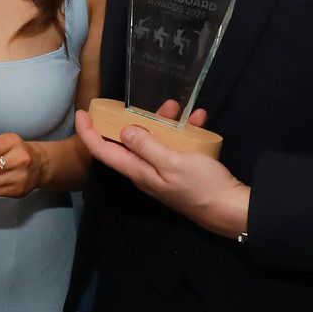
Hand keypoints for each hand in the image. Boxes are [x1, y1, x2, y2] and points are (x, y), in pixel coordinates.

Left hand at [72, 105, 250, 238]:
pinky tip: (198, 119)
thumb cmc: (201, 186)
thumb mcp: (172, 162)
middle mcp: (145, 171)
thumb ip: (146, 146)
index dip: (89, 132)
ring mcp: (163, 171)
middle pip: (128, 142)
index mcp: (138, 171)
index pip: (103, 151)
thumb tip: (123, 131)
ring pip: (154, 140)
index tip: (81, 113)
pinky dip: (184, 131)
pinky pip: (176, 145)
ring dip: (162, 122)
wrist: (231, 208)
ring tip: (176, 107)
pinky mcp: (180, 169)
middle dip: (131, 119)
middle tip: (138, 103)